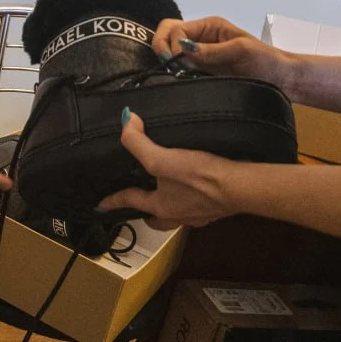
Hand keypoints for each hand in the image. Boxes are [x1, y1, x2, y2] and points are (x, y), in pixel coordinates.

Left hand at [97, 112, 241, 229]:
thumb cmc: (199, 176)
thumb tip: (127, 122)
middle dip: (146, 212)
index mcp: (161, 206)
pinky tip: (197, 189)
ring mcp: (199, 216)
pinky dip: (192, 201)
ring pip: (176, 216)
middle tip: (141, 202)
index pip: (131, 201)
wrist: (240, 188)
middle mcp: (178, 215)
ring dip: (169, 207)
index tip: (100, 205)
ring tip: (169, 192)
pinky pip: (197, 209)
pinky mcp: (216, 210)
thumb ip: (140, 143)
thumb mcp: (163, 158)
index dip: (114, 200)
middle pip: (156, 219)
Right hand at [153, 16, 288, 84]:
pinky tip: (176, 80)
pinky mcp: (202, 73)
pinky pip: (180, 68)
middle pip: (168, 34)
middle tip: (169, 66)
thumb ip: (211, 51)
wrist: (283, 81)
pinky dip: (173, 72)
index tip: (176, 60)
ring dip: (167, 60)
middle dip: (162, 47)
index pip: (176, 28)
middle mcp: (201, 39)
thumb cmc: (267, 61)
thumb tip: (182, 48)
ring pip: (170, 51)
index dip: (171, 42)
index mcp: (210, 27)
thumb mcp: (241, 51)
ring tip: (173, 74)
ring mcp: (200, 56)